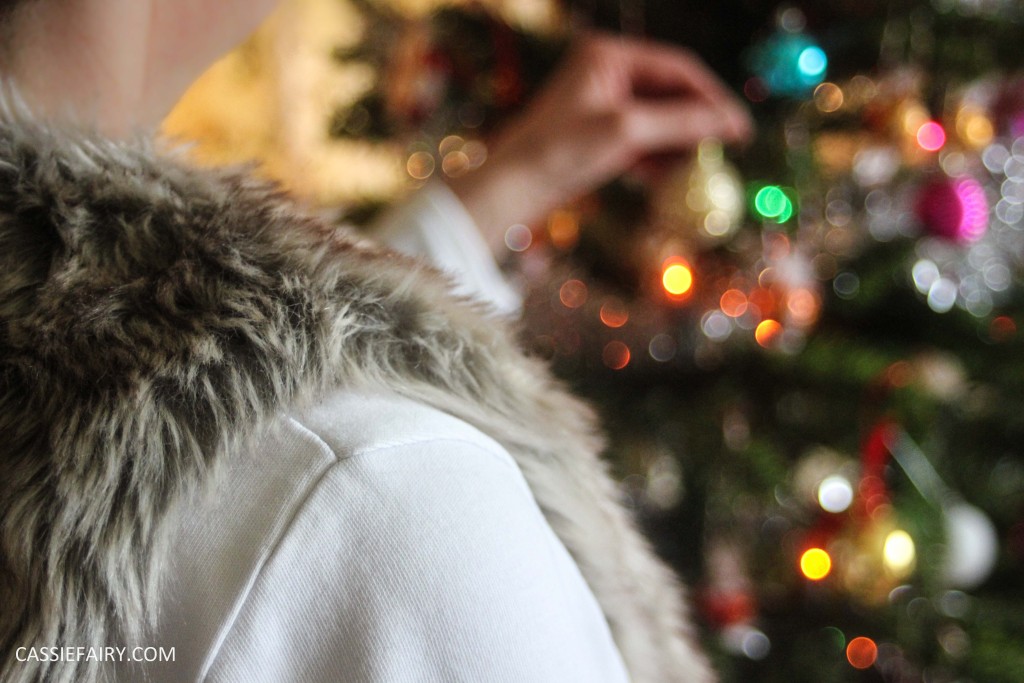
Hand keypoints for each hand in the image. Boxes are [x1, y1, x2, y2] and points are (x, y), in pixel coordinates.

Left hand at [448, 33, 752, 254]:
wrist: (511, 189)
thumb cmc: (559, 152)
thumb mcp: (625, 132)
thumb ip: (680, 123)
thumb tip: (729, 121)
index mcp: (609, 55)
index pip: (677, 68)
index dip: (713, 97)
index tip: (740, 127)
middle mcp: (606, 72)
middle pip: (670, 92)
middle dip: (697, 122)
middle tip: (729, 149)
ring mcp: (601, 103)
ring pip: (657, 118)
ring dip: (680, 143)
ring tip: (703, 168)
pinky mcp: (597, 133)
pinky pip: (641, 138)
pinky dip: (658, 156)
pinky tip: (673, 178)